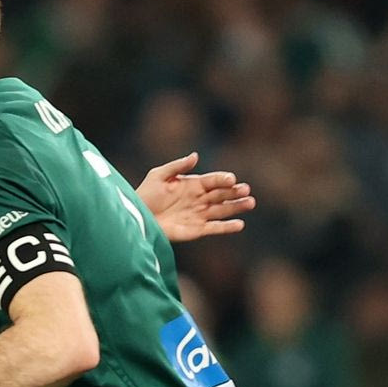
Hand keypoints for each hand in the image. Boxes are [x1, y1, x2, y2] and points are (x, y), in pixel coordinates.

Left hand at [136, 152, 255, 241]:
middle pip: (222, 195)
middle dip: (235, 192)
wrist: (137, 217)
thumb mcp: (159, 175)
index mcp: (193, 184)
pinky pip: (214, 228)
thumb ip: (177, 166)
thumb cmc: (145, 195)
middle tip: (246, 190)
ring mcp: (199, 215)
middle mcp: (199, 199)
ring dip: (237, 207)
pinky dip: (227, 227)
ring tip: (250, 203)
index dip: (222, 179)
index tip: (231, 179)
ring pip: (222, 210)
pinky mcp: (196, 230)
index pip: (213, 180)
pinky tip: (239, 224)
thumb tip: (195, 156)